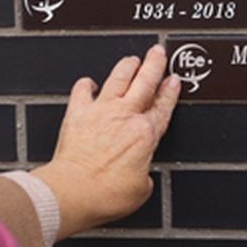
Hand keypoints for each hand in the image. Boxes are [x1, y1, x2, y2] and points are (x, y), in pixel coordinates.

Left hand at [31, 45, 179, 237]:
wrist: (73, 192)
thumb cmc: (105, 194)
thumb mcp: (140, 190)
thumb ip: (143, 174)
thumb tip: (137, 172)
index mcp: (145, 135)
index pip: (162, 107)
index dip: (170, 92)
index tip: (173, 80)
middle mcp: (125, 117)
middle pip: (144, 82)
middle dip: (154, 64)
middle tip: (158, 52)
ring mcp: (100, 112)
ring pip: (117, 78)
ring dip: (127, 67)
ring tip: (132, 59)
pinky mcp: (77, 114)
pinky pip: (82, 91)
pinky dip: (86, 85)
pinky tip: (88, 82)